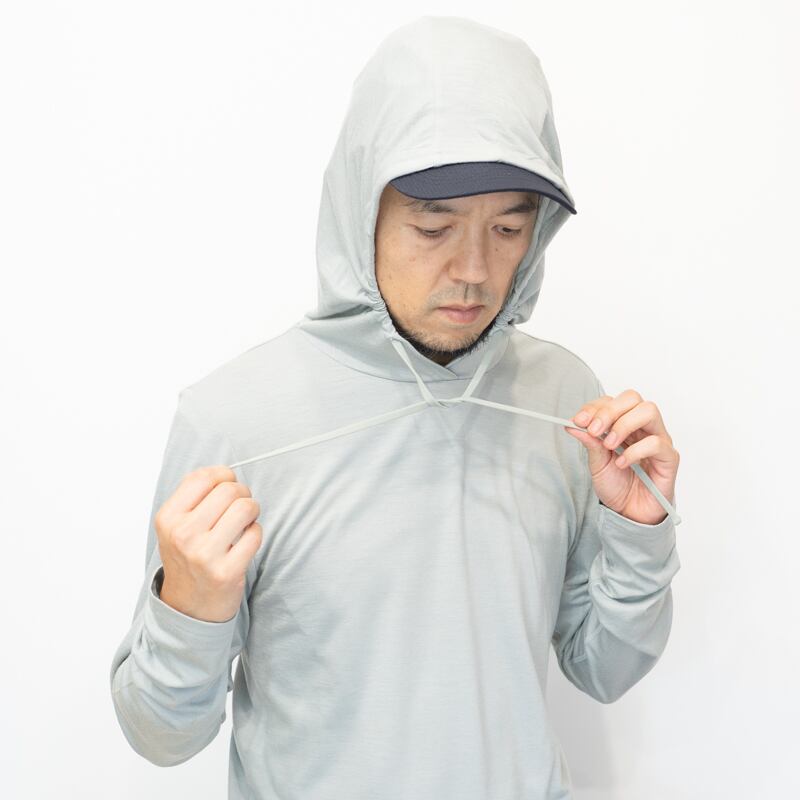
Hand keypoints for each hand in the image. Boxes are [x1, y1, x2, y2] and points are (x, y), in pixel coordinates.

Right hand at [155, 466, 262, 622]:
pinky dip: (255, 534)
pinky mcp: (227, 572)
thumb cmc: (188, 558)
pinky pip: (256, 534)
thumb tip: (226, 473)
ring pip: (245, 507)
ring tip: (243, 523)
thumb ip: (195, 497)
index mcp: (168, 518)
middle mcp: (183, 535)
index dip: (223, 475)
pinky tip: (244, 543)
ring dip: (251, 511)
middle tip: (239, 507)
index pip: (203, 477)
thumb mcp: (176, 526)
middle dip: (242, 493)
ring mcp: (204, 555)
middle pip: (229, 489)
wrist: (188, 608)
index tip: (228, 484)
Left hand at [564, 389, 679, 524]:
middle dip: (609, 411)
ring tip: (609, 445)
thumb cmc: (616, 485)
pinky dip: (635, 451)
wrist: (629, 513)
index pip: (612, 401)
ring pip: (649, 411)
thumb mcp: (596, 463)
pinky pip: (657, 443)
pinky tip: (622, 464)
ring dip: (623, 425)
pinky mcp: (669, 457)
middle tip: (594, 430)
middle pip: (632, 398)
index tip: (578, 420)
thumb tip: (572, 424)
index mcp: (623, 423)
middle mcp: (643, 427)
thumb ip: (589, 443)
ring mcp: (658, 439)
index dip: (594, 407)